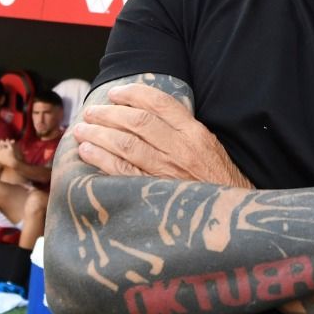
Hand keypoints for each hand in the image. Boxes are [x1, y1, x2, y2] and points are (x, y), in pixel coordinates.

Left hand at [71, 83, 253, 188]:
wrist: (231, 219)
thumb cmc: (218, 184)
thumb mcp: (209, 149)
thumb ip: (183, 131)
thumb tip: (149, 114)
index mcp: (196, 134)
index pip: (160, 103)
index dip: (133, 94)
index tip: (115, 93)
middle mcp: (181, 149)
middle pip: (137, 122)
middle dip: (109, 113)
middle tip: (91, 111)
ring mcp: (167, 172)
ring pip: (125, 144)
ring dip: (98, 133)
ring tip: (82, 129)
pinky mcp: (154, 193)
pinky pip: (121, 171)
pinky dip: (101, 158)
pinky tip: (87, 151)